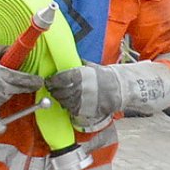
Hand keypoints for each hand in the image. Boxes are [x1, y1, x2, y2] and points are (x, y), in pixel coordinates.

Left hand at [46, 60, 169, 124]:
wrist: (119, 90)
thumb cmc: (106, 76)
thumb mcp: (93, 67)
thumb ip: (81, 65)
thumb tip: (72, 60)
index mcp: (78, 75)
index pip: (58, 79)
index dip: (52, 81)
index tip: (50, 81)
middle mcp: (77, 88)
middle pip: (59, 91)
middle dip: (54, 90)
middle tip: (53, 89)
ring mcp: (80, 100)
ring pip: (63, 101)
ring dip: (60, 99)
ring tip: (62, 96)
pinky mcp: (83, 109)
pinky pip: (70, 109)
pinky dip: (67, 106)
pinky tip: (69, 103)